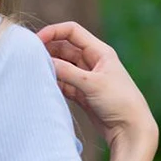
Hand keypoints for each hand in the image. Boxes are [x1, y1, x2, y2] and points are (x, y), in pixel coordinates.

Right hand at [36, 21, 157, 153]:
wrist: (131, 129)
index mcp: (99, 51)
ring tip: (34, 73)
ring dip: (50, 67)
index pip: (72, 31)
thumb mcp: (92, 83)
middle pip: (64, 48)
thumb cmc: (119, 102)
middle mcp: (92, 61)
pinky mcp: (82, 93)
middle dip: (48, 50)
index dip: (53, 32)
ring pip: (62, 66)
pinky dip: (54, 83)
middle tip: (29, 59)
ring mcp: (86, 78)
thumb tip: (44, 61)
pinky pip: (63, 83)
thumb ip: (67, 71)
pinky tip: (43, 86)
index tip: (35, 42)